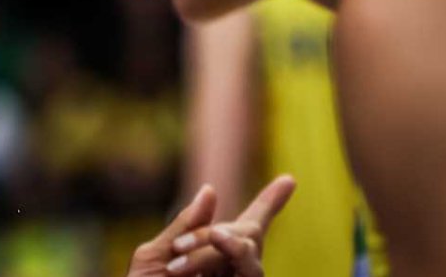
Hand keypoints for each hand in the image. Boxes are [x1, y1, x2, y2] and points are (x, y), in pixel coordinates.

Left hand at [126, 174, 295, 276]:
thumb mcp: (155, 257)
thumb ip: (183, 226)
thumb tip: (210, 190)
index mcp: (212, 255)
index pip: (248, 225)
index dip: (270, 202)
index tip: (290, 179)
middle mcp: (231, 270)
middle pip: (247, 237)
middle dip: (217, 235)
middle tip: (177, 252)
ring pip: (247, 257)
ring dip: (214, 251)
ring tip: (186, 261)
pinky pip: (250, 272)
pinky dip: (224, 256)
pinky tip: (204, 253)